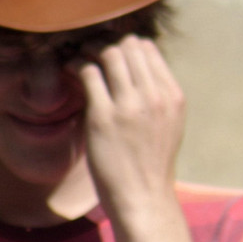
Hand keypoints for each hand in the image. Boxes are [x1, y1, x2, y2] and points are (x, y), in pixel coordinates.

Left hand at [76, 35, 186, 214]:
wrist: (144, 198)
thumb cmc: (151, 165)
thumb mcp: (169, 125)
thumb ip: (157, 97)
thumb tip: (138, 72)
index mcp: (173, 96)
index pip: (148, 49)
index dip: (126, 45)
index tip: (110, 51)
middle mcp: (155, 96)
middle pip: (128, 46)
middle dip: (106, 42)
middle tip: (89, 49)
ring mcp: (130, 106)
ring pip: (109, 54)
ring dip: (90, 49)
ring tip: (78, 56)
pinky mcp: (103, 117)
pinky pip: (88, 74)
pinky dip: (76, 65)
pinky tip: (69, 70)